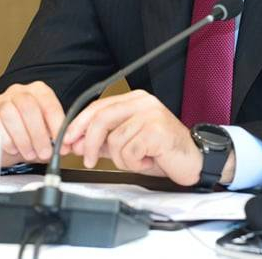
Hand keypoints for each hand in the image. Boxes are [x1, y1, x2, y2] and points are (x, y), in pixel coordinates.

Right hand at [0, 81, 64, 167]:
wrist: (3, 141)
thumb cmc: (27, 134)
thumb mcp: (46, 135)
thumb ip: (57, 139)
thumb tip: (67, 147)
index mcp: (38, 91)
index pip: (48, 102)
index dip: (56, 124)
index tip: (62, 143)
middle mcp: (19, 92)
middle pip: (28, 105)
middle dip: (38, 133)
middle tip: (44, 153)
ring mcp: (0, 102)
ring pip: (10, 113)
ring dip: (22, 138)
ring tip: (29, 153)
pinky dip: (6, 139)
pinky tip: (13, 148)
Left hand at [63, 90, 227, 187]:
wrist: (195, 161)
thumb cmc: (163, 152)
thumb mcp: (128, 145)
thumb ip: (104, 141)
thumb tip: (77, 143)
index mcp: (134, 100)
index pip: (97, 107)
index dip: (78, 124)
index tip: (66, 140)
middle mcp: (142, 102)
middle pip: (101, 119)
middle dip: (88, 143)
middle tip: (86, 160)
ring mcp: (150, 114)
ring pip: (114, 140)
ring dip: (121, 159)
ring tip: (138, 159)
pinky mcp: (156, 130)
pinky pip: (128, 151)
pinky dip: (134, 163)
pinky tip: (148, 161)